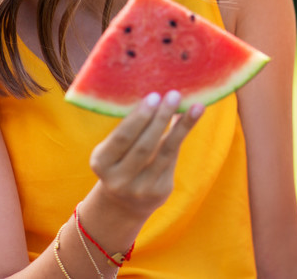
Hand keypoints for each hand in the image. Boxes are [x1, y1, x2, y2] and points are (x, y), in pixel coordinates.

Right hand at [89, 90, 202, 217]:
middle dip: (160, 118)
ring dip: (181, 127)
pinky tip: (192, 119)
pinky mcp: (160, 192)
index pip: (122, 138)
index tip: (154, 96)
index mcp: (101, 163)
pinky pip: (173, 159)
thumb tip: (159, 93)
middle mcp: (118, 179)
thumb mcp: (116, 149)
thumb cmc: (122, 161)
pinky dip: (182, 136)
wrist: (124, 203)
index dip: (139, 117)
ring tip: (195, 106)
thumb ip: (133, 127)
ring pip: (165, 153)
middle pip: (144, 146)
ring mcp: (140, 188)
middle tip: (174, 95)